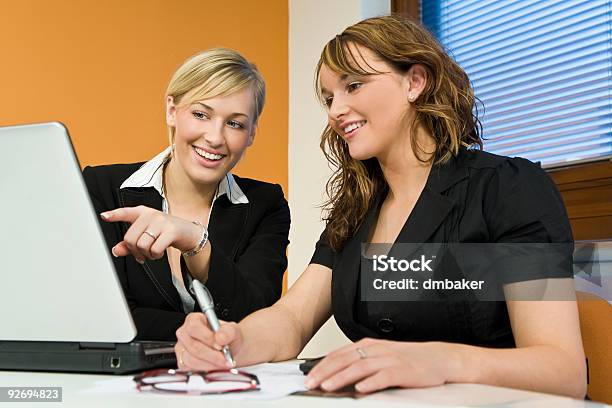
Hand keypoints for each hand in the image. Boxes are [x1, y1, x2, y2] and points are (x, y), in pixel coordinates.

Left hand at [100, 206, 201, 262]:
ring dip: (146, 254)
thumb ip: (130, 243)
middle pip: (130, 238)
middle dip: (135, 251)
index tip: (104, 216)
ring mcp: (161, 222)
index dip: (114, 215)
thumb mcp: (146, 235)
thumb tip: (116, 250)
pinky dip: (155, 255)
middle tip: (142, 253)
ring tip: (152, 252)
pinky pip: (155, 249)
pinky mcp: (171, 231)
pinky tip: (159, 252)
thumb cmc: (164, 232)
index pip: (125, 212)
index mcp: (142, 213)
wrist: (188, 232)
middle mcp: (151, 214)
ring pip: (142, 245)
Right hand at [174, 312, 243, 369]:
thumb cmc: (228, 337)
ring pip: (191, 359)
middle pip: (193, 346)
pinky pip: (191, 368)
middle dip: (212, 355)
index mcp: (194, 319)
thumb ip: (228, 332)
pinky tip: (215, 365)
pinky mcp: (183, 362)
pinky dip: (206, 368)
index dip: (207, 337)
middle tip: (226, 358)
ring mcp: (181, 348)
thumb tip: (219, 337)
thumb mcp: (233, 330)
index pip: (194, 327)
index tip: (220, 345)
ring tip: (223, 362)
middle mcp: (185, 333)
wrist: (230, 349)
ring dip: (210, 363)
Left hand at [305, 338, 458, 393]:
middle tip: (311, 383)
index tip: (308, 377)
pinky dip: (371, 382)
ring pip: (361, 367)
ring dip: (342, 377)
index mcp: (369, 345)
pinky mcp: (403, 371)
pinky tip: (361, 389)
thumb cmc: (409, 359)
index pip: (339, 354)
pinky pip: (384, 376)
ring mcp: (390, 359)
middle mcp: (377, 350)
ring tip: (329, 386)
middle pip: (345, 359)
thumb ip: (361, 362)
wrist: (439, 358)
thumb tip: (336, 374)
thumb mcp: (381, 356)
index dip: (322, 365)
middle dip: (325, 372)